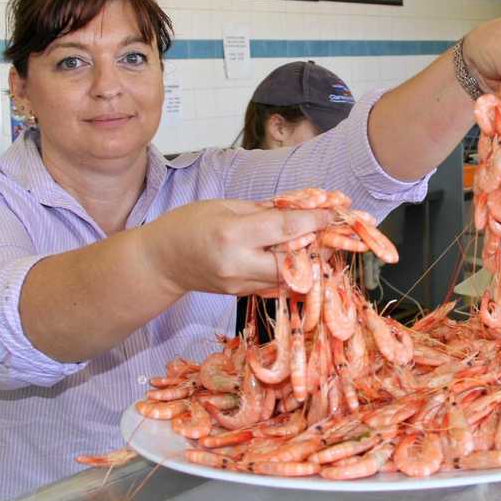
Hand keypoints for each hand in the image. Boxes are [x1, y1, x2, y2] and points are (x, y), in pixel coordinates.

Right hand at [148, 199, 333, 296]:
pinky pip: (277, 284)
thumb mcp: (226, 205)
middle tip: (340, 233)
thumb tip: (302, 208)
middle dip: (321, 246)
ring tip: (327, 243)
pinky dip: (295, 271)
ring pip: (290, 277)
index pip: (284, 228)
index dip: (315, 221)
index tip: (334, 214)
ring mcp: (240, 285)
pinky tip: (305, 258)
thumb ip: (265, 210)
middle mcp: (238, 265)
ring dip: (312, 261)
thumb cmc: (189, 224)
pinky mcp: (242, 295)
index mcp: (232, 235)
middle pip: (294, 260)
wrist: (161, 262)